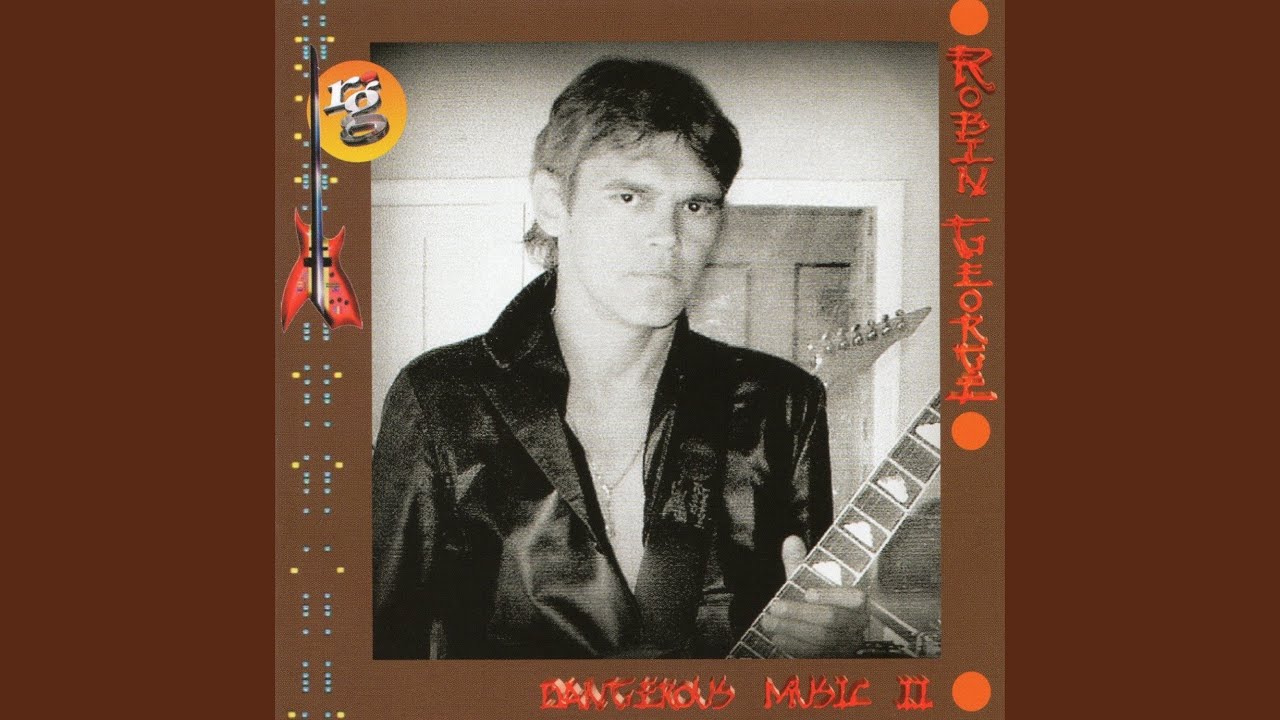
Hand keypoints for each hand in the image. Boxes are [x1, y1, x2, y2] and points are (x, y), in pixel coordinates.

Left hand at [760, 535, 869, 656]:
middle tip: (775, 608)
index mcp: (859, 600)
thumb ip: (802, 563)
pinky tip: (777, 637)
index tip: (807, 593)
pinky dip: (794, 646)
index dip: (831, 596)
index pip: (855, 597)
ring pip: (822, 640)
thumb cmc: (824, 600)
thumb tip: (790, 540)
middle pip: (832, 620)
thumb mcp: (816, 581)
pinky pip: (816, 655)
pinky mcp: (835, 658)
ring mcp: (848, 643)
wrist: (837, 630)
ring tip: (768, 621)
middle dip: (800, 613)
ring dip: (792, 630)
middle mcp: (858, 622)